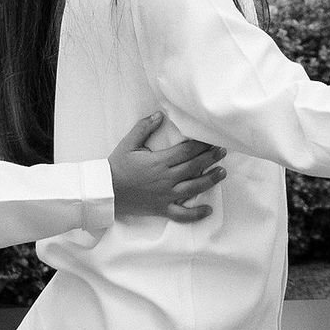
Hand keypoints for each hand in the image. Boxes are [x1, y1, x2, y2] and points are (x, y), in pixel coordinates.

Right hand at [108, 113, 224, 221]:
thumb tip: (159, 115)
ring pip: (193, 188)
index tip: (212, 139)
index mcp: (159, 162)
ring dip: (209, 180)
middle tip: (223, 151)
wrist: (106, 191)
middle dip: (210, 158)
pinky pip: (181, 214)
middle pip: (194, 167)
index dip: (201, 145)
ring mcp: (165, 195)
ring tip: (222, 173)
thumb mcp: (128, 143)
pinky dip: (196, 214)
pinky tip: (208, 210)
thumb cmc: (116, 166)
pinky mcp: (161, 208)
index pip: (186, 151)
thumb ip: (144, 127)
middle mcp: (166, 179)